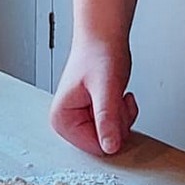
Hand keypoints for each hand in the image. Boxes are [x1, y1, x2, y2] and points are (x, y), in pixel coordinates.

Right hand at [49, 35, 138, 157]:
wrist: (104, 36)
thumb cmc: (99, 54)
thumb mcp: (106, 88)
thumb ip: (107, 118)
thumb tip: (110, 147)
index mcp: (61, 120)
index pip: (95, 147)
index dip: (113, 130)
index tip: (114, 107)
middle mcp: (67, 122)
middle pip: (104, 143)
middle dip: (118, 122)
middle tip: (115, 97)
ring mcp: (80, 119)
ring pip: (112, 135)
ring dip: (122, 116)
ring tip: (115, 93)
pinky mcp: (91, 114)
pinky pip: (114, 126)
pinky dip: (123, 112)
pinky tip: (117, 95)